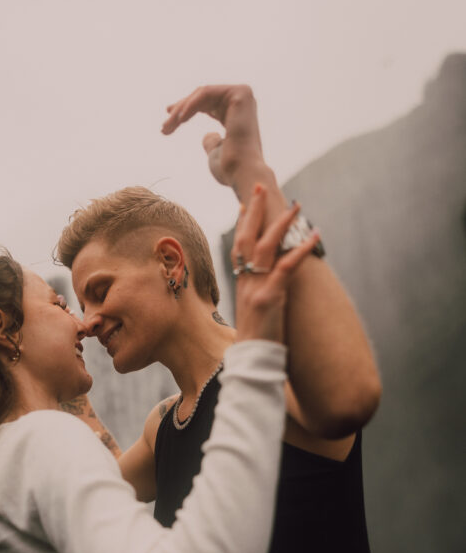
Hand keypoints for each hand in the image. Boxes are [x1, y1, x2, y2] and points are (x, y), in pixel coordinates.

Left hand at [162, 84, 263, 188]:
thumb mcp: (216, 152)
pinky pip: (207, 93)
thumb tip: (207, 135)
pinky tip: (179, 119)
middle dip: (180, 110)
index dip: (185, 108)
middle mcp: (242, 101)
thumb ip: (212, 142)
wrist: (242, 172)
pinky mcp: (240, 94)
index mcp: (237, 114)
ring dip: (181, 110)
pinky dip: (190, 105)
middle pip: (202, 97)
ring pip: (202, 94)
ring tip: (168, 127)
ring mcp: (243, 95)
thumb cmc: (230, 168)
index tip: (168, 118)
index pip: (207, 103)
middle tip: (164, 127)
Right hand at [232, 186, 319, 345]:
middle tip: (259, 188)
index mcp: (242, 286)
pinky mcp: (270, 299)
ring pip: (265, 247)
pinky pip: (285, 268)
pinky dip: (300, 250)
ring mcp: (256, 289)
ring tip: (295, 205)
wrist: (251, 363)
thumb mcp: (255, 315)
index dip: (241, 226)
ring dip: (280, 223)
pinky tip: (313, 235)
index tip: (244, 205)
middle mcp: (245, 283)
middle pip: (246, 239)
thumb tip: (270, 291)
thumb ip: (261, 297)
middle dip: (253, 212)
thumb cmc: (255, 343)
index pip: (238, 248)